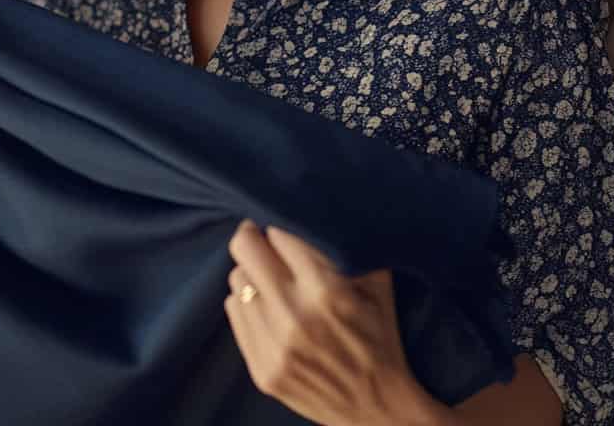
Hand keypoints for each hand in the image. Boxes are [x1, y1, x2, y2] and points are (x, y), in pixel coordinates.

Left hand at [225, 219, 446, 425]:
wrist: (379, 409)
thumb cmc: (379, 336)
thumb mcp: (377, 283)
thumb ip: (348, 244)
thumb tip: (319, 207)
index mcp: (326, 289)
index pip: (278, 233)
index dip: (279, 226)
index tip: (281, 226)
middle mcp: (294, 317)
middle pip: (245, 250)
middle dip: (252, 237)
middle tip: (261, 237)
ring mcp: (275, 347)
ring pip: (237, 280)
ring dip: (251, 273)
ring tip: (269, 278)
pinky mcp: (262, 371)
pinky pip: (234, 312)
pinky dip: (247, 302)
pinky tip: (267, 306)